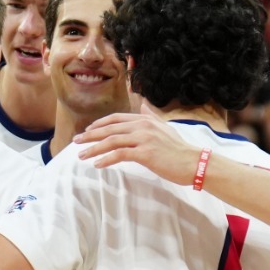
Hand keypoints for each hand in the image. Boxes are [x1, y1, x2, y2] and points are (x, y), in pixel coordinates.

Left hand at [75, 111, 199, 184]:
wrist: (193, 162)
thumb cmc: (179, 148)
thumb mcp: (165, 127)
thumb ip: (151, 116)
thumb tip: (143, 105)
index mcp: (145, 119)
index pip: (116, 118)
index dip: (99, 124)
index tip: (87, 131)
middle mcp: (142, 126)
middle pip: (109, 129)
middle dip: (90, 135)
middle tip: (76, 142)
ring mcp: (143, 139)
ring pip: (111, 141)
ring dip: (94, 148)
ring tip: (81, 155)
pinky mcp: (145, 153)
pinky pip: (120, 154)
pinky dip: (106, 159)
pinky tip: (97, 164)